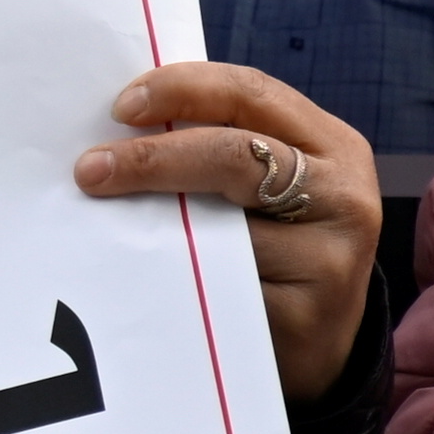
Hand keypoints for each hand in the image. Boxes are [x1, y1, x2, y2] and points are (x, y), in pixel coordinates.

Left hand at [69, 60, 379, 397]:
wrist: (313, 343)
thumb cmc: (273, 246)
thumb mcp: (265, 187)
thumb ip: (216, 148)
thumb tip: (119, 126)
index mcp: (331, 146)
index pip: (251, 94)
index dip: (181, 90)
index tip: (120, 107)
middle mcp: (343, 194)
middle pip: (236, 154)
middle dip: (153, 157)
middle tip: (91, 170)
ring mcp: (330, 257)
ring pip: (225, 225)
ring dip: (155, 221)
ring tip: (104, 219)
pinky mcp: (304, 314)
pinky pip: (220, 285)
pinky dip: (174, 271)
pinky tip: (140, 270)